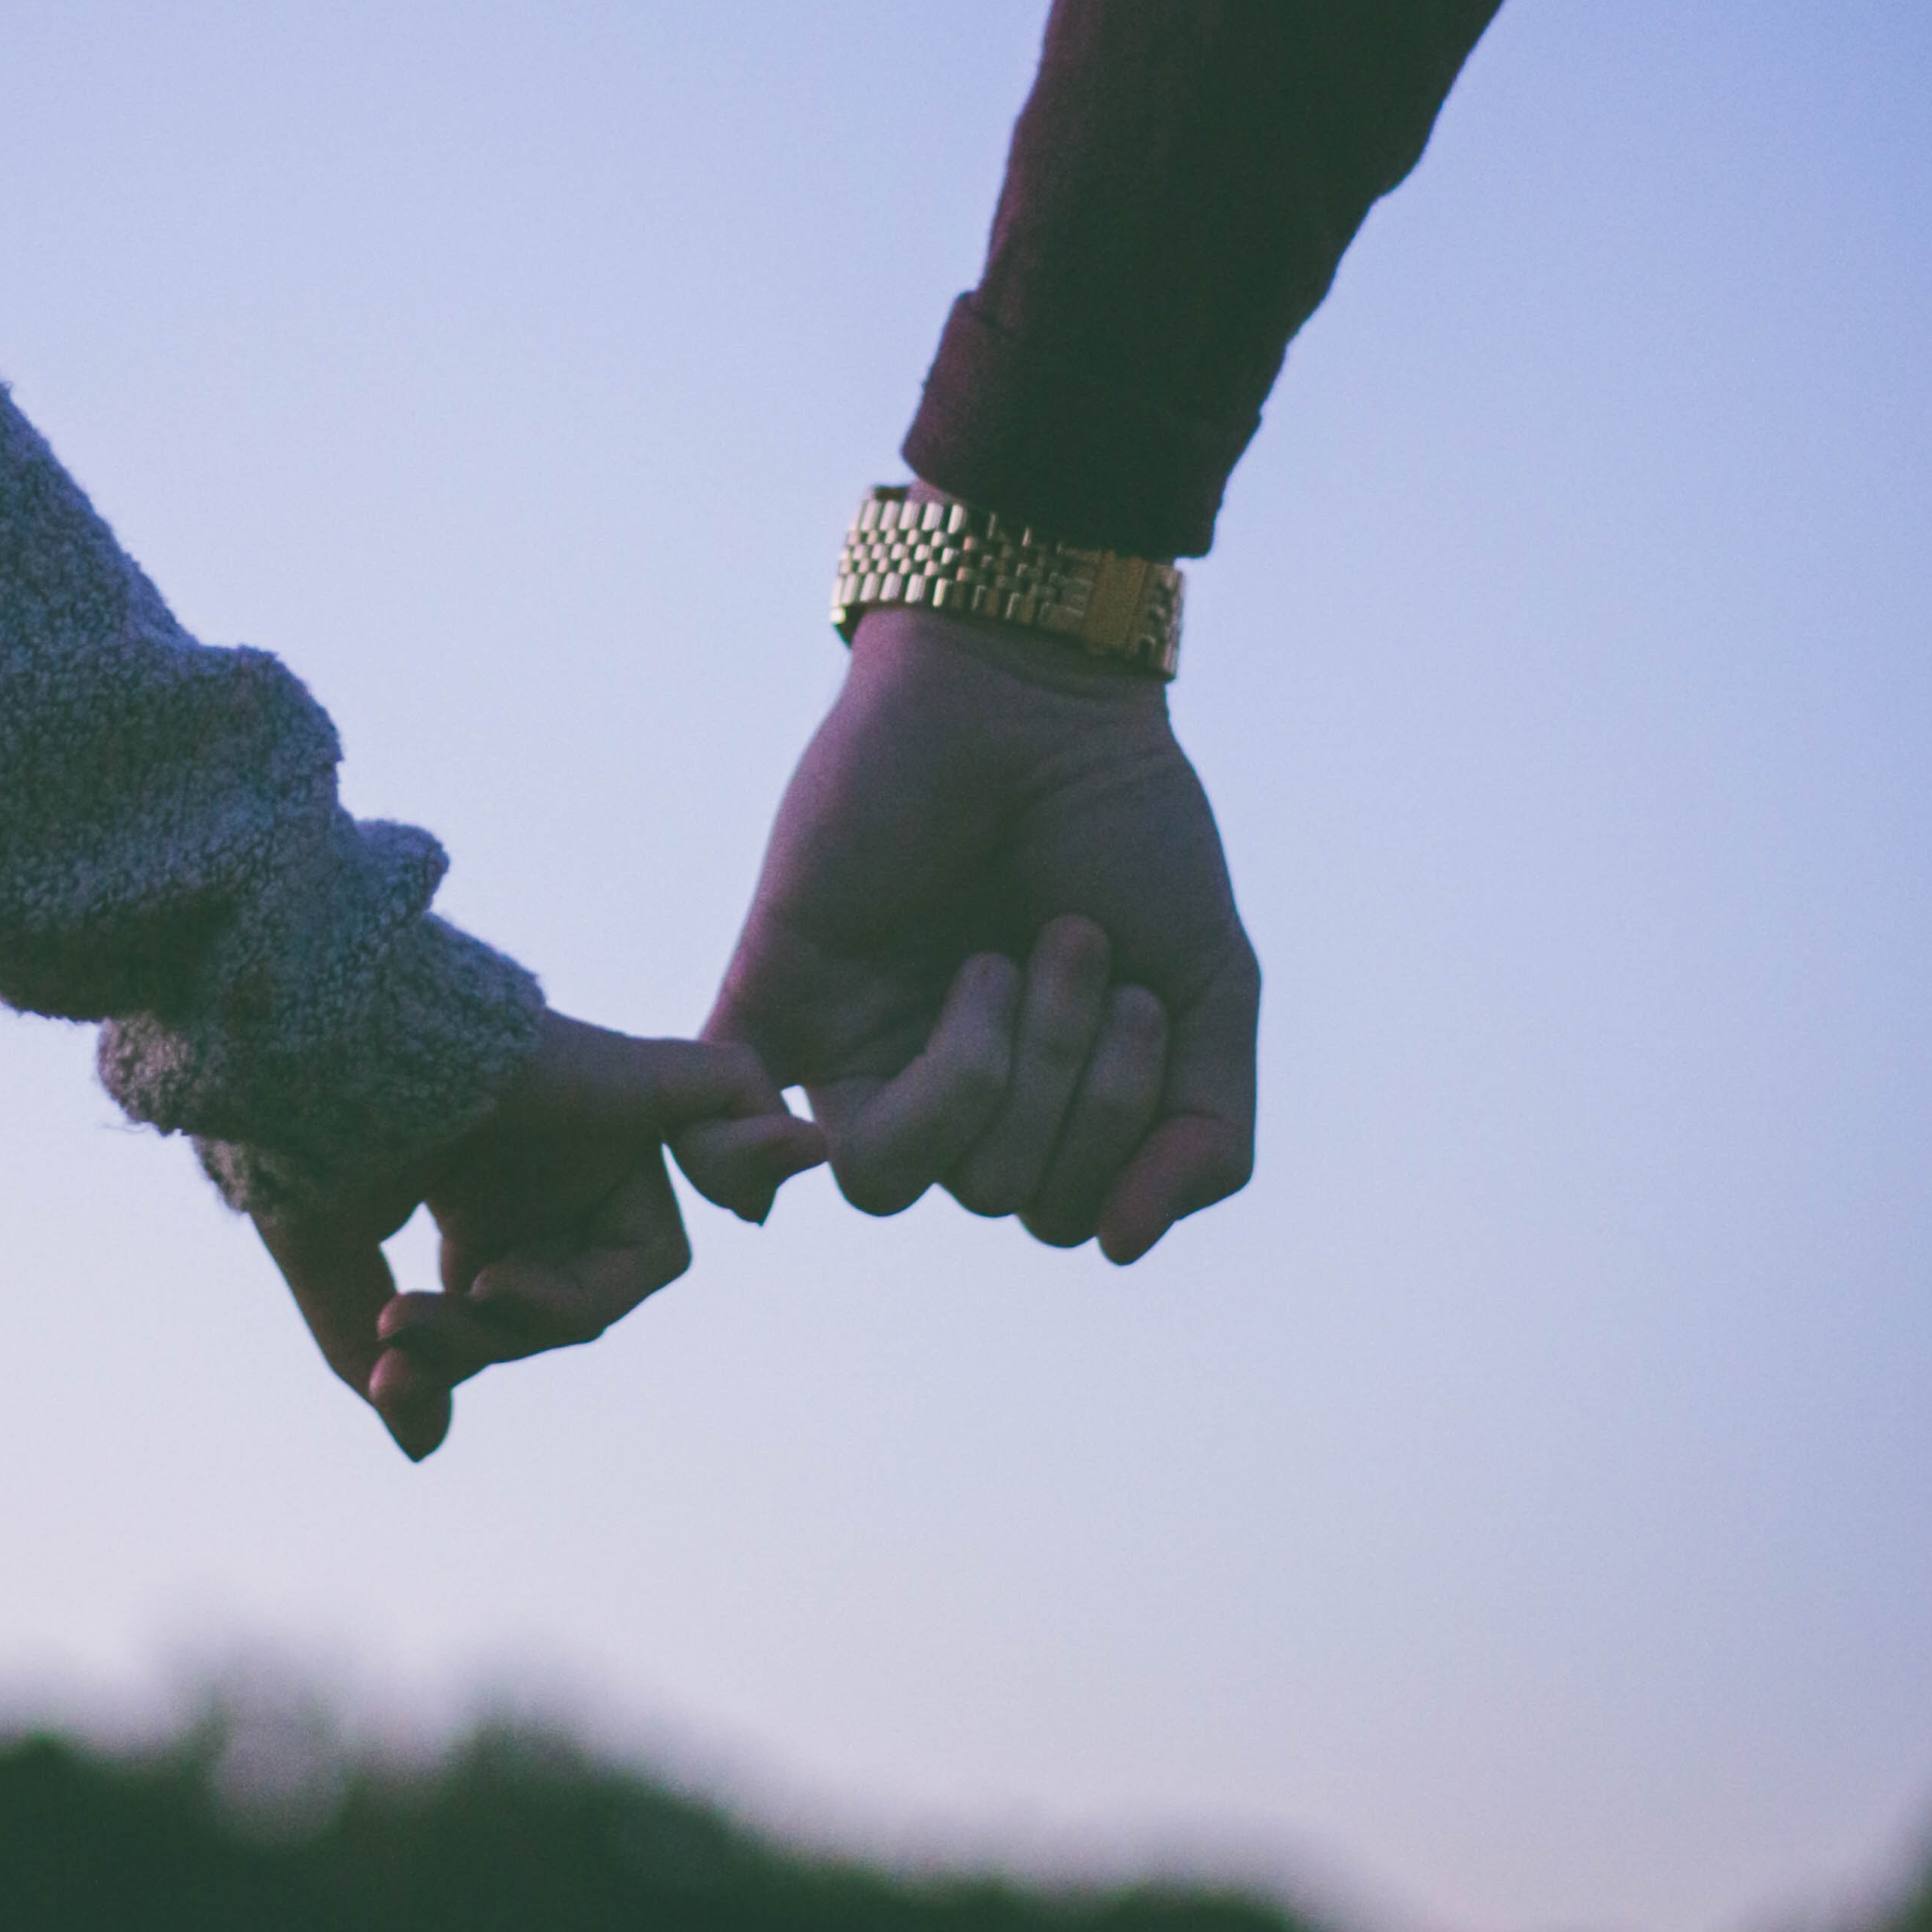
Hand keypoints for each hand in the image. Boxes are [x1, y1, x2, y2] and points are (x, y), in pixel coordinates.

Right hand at [256, 1013, 822, 1459]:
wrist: (312, 1042)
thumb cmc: (306, 1129)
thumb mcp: (334, 1258)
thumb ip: (393, 1358)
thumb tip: (424, 1445)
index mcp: (485, 1192)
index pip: (515, 1305)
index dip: (461, 1353)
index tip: (389, 1375)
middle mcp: (551, 1159)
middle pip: (581, 1298)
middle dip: (498, 1334)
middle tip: (409, 1329)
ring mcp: (598, 1121)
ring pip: (642, 1260)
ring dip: (559, 1303)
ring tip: (484, 1285)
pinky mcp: (635, 1079)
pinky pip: (734, 1104)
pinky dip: (754, 1146)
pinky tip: (750, 1185)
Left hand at [692, 603, 1257, 1260]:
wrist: (1028, 688)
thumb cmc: (1120, 822)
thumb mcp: (1211, 984)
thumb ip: (1206, 1131)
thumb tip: (1120, 1244)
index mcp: (1033, 1095)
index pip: (1059, 1209)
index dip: (1113, 1125)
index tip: (1140, 989)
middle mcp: (937, 1086)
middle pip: (987, 1190)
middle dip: (1059, 1073)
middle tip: (1069, 936)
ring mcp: (849, 1045)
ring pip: (883, 1176)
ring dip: (977, 1072)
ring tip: (999, 954)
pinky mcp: (771, 993)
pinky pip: (720, 1133)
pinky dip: (741, 1163)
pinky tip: (788, 1139)